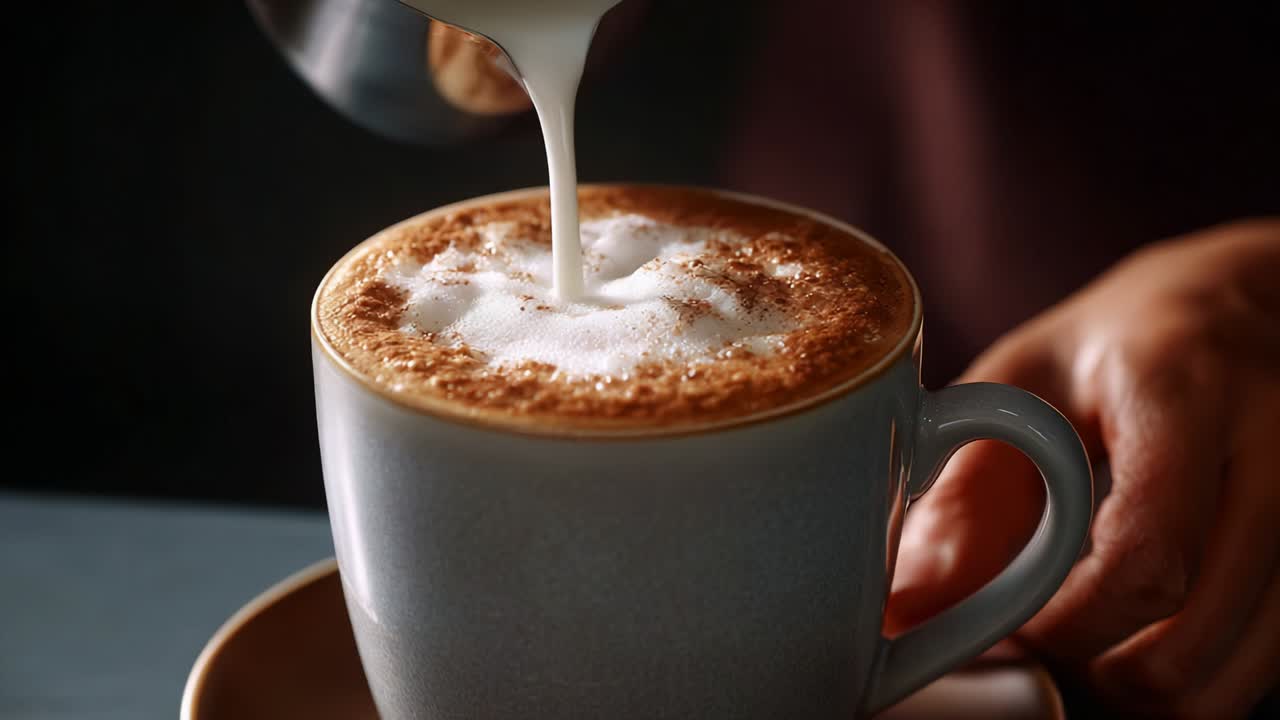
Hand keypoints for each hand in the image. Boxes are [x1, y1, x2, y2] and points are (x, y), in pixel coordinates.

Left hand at [886, 219, 1279, 716]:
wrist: (1246, 306)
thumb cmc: (1122, 343)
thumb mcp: (1025, 382)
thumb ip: (967, 487)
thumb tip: (912, 603)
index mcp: (1185, 388)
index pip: (1144, 557)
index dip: (1065, 619)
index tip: (1015, 615)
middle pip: (1190, 640)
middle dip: (1096, 665)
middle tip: (1046, 627)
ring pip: (1236, 678)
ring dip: (1147, 682)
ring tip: (1098, 622)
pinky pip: (1267, 667)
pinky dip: (1201, 673)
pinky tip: (1156, 621)